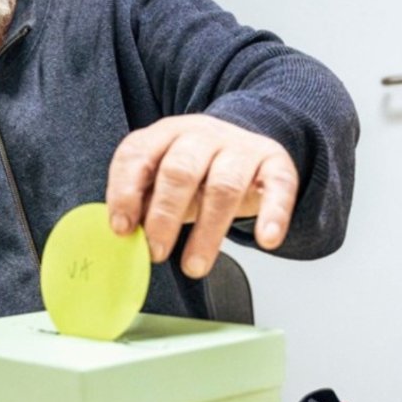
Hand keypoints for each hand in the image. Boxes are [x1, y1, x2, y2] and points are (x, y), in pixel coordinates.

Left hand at [105, 115, 298, 278]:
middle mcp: (202, 135)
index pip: (138, 155)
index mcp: (165, 134)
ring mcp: (241, 147)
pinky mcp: (275, 163)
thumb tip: (125, 235)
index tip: (122, 229)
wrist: (244, 150)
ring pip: (225, 185)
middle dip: (165, 214)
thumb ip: (142, 201)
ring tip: (194, 267)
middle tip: (156, 252)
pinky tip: (267, 240)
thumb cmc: (197, 173)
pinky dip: (274, 214)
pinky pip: (278, 186)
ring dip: (209, 231)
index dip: (125, 192)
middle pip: (181, 170)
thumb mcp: (162, 180)